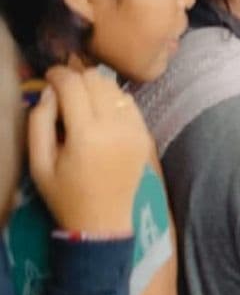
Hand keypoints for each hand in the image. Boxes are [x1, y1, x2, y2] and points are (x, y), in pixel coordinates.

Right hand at [27, 67, 149, 238]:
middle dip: (76, 78)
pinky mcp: (145, 134)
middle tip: (62, 90)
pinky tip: (100, 113)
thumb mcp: (39, 163)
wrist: (104, 220)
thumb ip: (39, 122)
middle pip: (96, 79)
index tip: (48, 78)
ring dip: (95, 86)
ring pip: (114, 87)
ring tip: (80, 102)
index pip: (73, 85)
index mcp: (87, 135)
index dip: (57, 74)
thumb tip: (51, 90)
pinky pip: (129, 102)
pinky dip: (113, 99)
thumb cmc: (65, 194)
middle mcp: (116, 127)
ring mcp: (135, 129)